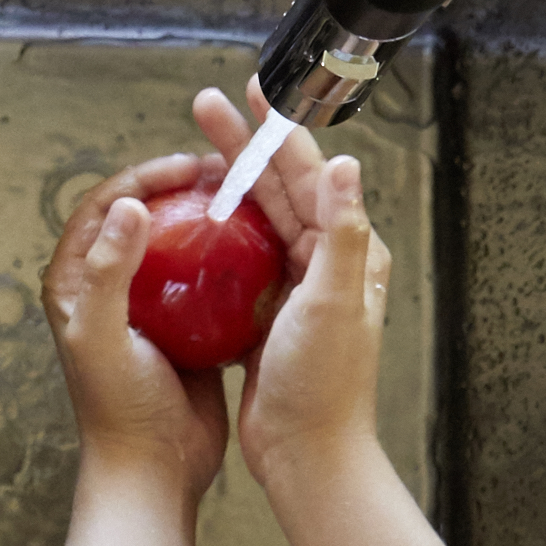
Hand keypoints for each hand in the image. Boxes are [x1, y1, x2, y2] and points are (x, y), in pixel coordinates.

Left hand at [44, 154, 228, 500]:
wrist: (154, 469)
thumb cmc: (119, 407)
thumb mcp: (104, 335)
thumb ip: (108, 272)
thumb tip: (127, 207)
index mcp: (75, 283)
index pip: (104, 206)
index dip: (143, 178)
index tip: (187, 166)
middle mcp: (108, 289)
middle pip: (143, 217)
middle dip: (180, 189)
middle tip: (221, 173)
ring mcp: (149, 309)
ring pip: (178, 245)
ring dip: (207, 219)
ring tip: (244, 198)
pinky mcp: (184, 329)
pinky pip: (206, 280)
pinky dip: (228, 259)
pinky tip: (259, 245)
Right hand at [192, 89, 396, 508]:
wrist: (307, 454)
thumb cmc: (324, 386)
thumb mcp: (334, 302)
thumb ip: (344, 233)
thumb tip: (346, 165)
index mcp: (352, 254)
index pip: (312, 175)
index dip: (277, 129)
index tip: (252, 91)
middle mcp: (328, 264)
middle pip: (281, 188)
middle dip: (244, 144)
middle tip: (205, 106)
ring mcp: (298, 289)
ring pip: (259, 218)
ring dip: (229, 181)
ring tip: (195, 149)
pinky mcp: (269, 314)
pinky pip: (242, 258)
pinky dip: (219, 231)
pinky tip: (193, 219)